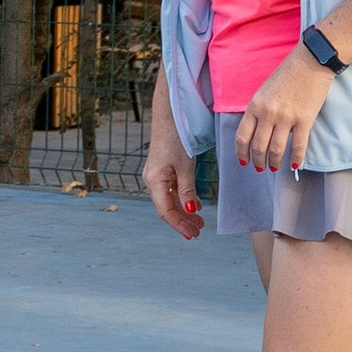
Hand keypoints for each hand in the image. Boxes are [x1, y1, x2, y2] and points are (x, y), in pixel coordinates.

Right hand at [141, 121, 201, 237]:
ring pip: (170, 200)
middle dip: (183, 221)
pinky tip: (196, 205)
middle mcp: (152, 180)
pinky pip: (172, 190)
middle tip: (199, 231)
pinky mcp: (162, 170)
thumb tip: (191, 210)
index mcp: (154, 181)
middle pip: (167, 208)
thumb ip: (187, 189)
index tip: (192, 234)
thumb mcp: (185, 165)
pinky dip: (183, 199)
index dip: (178, 224)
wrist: (170, 116)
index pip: (165, 211)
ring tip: (199, 222)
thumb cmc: (176, 138)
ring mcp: (156, 176)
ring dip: (184, 212)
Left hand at [235, 44, 335, 175]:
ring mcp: (286, 118)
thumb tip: (257, 132)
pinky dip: (296, 159)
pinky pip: (298, 146)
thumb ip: (258, 111)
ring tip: (274, 167)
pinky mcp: (304, 120)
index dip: (241, 152)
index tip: (244, 161)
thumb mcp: (263, 92)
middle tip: (260, 168)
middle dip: (258, 161)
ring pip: (276, 150)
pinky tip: (294, 165)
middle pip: (258, 147)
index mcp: (255, 106)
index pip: (242, 136)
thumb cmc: (287, 75)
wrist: (310, 62)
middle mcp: (267, 114)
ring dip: (274, 163)